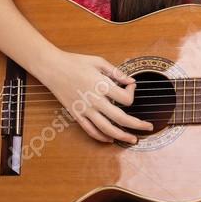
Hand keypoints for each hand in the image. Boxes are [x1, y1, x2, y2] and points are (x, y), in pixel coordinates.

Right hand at [37, 50, 153, 143]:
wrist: (52, 68)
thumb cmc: (76, 62)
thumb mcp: (98, 62)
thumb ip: (116, 73)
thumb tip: (130, 81)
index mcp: (102, 86)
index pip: (125, 99)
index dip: (133, 93)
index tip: (131, 85)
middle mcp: (95, 101)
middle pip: (121, 118)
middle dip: (137, 124)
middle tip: (148, 127)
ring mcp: (85, 110)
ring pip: (107, 129)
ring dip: (122, 136)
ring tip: (133, 139)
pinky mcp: (76, 115)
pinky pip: (90, 130)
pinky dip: (101, 137)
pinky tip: (110, 139)